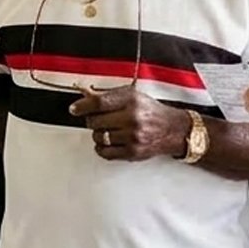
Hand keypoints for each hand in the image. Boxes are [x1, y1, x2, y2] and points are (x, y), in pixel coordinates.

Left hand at [70, 87, 187, 161]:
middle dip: (93, 120)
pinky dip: (102, 147)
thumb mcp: (133, 96)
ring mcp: (132, 137)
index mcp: (132, 100)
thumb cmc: (152, 112)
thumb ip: (110, 96)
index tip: (75, 108)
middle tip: (98, 118)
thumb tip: (85, 95)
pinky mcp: (132, 152)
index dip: (83, 105)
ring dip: (99, 133)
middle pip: (95, 121)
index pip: (99, 102)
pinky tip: (109, 142)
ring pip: (99, 137)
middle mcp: (132, 118)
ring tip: (109, 129)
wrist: (173, 129)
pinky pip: (105, 152)